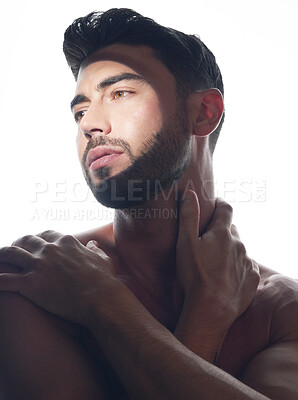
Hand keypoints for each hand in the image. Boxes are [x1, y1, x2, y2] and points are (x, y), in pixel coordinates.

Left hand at [0, 231, 118, 324]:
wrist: (100, 298)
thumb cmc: (104, 280)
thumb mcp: (103, 259)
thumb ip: (95, 249)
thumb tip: (92, 243)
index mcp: (66, 242)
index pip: (45, 234)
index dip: (38, 238)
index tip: (34, 244)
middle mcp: (49, 249)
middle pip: (25, 240)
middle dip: (17, 244)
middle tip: (14, 251)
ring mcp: (38, 265)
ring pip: (10, 254)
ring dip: (1, 255)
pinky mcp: (30, 283)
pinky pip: (5, 279)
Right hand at [175, 190, 259, 360]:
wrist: (212, 308)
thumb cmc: (195, 275)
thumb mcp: (185, 242)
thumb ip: (188, 216)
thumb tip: (189, 192)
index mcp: (222, 233)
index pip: (225, 209)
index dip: (220, 204)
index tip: (214, 205)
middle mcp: (239, 244)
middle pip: (231, 230)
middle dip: (221, 230)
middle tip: (207, 240)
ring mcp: (247, 261)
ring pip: (238, 248)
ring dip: (229, 249)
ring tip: (214, 262)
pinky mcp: (252, 278)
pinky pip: (246, 265)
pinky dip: (237, 266)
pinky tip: (225, 275)